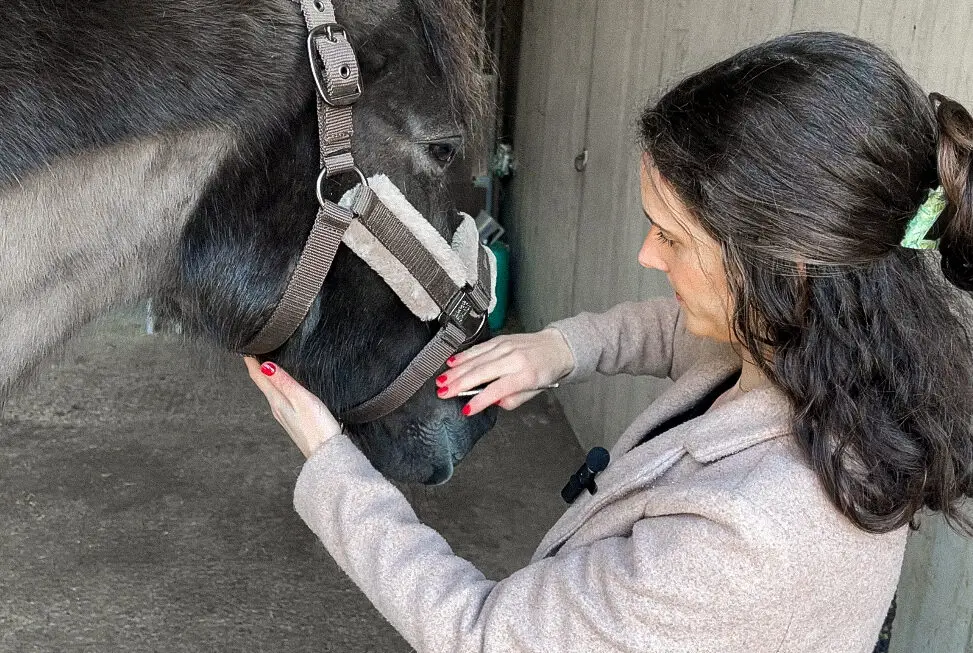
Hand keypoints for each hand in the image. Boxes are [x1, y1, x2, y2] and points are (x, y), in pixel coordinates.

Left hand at [245, 357, 342, 458]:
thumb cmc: (317, 429)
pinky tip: (284, 388)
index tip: (246, 347)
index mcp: (277, 401)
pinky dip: (278, 389)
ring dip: (267, 377)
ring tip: (265, 365)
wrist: (327, 455)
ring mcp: (285, 416)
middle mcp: (277, 409)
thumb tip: (265, 365)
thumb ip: (284, 382)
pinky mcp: (294, 421)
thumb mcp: (301, 399)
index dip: (251, 360)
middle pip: (263, 383)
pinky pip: (281, 400)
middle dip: (257, 366)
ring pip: (271, 392)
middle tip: (253, 352)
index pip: (258, 376)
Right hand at [437, 328, 573, 415]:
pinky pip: (478, 348)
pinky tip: (451, 363)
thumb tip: (491, 402)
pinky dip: (463, 356)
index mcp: (525, 374)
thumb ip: (512, 399)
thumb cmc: (546, 371)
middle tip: (443, 393)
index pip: (497, 389)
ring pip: (476, 359)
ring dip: (456, 371)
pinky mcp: (500, 339)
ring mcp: (506, 347)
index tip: (467, 410)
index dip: (480, 401)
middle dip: (459, 384)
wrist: (555, 347)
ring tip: (441, 381)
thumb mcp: (534, 392)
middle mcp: (514, 358)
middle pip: (481, 372)